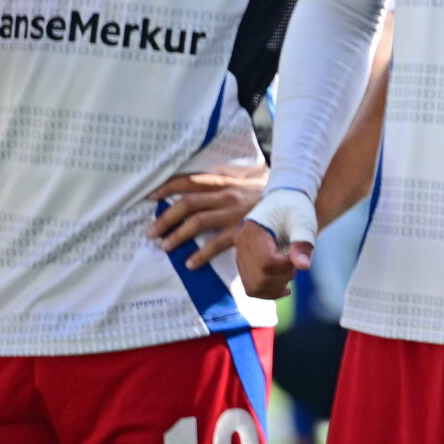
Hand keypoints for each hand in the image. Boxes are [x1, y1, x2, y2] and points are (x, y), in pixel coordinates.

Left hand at [148, 165, 267, 270]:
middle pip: (188, 203)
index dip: (168, 187)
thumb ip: (222, 182)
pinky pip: (217, 243)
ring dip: (177, 235)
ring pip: (198, 221)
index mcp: (224, 182)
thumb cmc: (263, 192)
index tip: (150, 196)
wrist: (293, 198)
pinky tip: (190, 263)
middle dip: (166, 218)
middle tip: (150, 232)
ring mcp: (234, 212)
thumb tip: (194, 185)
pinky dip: (201, 254)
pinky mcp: (242, 229)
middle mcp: (226, 194)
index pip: (190, 181)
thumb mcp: (243, 180)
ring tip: (164, 246)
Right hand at [235, 187, 317, 299]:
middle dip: (282, 278)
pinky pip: (252, 287)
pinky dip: (268, 292)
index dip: (286, 266)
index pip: (267, 262)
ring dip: (276, 288)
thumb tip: (303, 267)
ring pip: (253, 287)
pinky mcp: (244, 264)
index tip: (297, 258)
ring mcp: (240, 255)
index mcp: (252, 231)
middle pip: (258, 278)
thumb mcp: (303, 221)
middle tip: (295, 267)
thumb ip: (303, 243)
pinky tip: (284, 288)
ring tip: (290, 275)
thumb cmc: (296, 209)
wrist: (285, 202)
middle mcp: (240, 244)